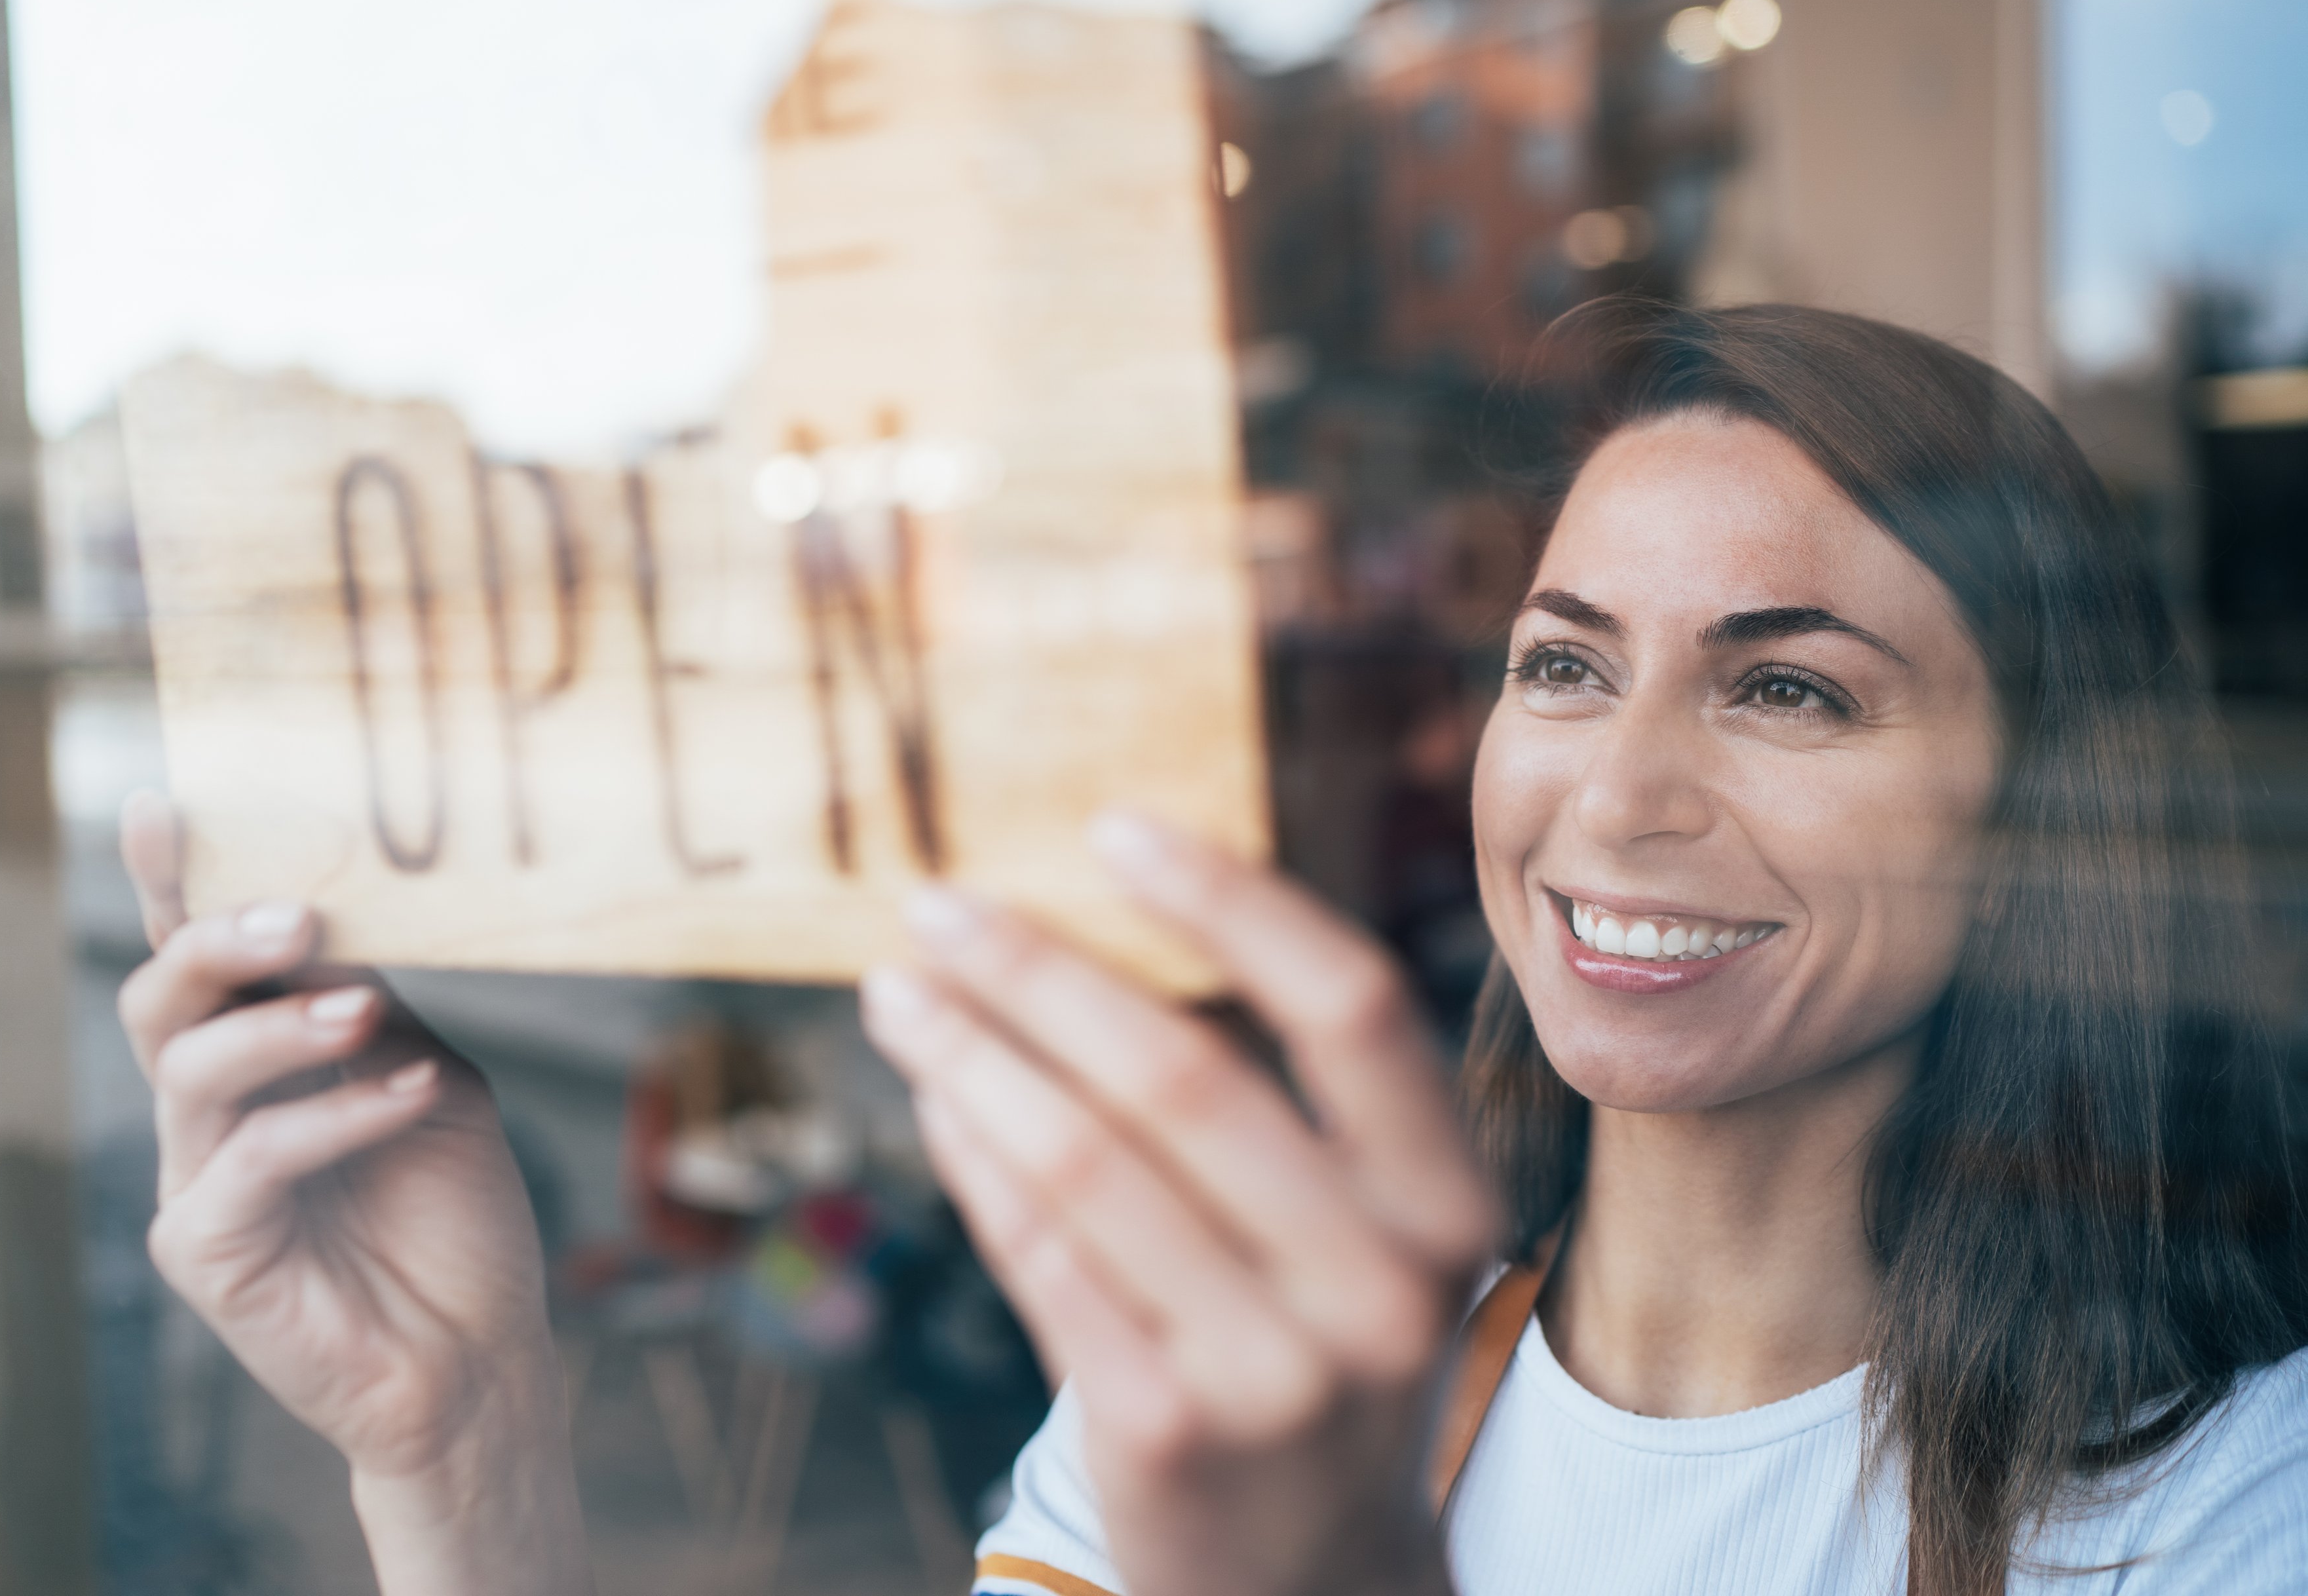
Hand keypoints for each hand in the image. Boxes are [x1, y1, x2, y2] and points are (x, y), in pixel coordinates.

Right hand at [114, 792, 589, 1595]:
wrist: (480, 1356)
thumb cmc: (455, 1217)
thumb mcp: (428, 1077)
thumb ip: (376, 1007)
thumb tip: (341, 917)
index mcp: (257, 1063)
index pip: (200, 962)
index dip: (175, 884)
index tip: (169, 802)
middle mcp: (207, 1116)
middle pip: (161, 1000)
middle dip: (217, 941)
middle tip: (299, 915)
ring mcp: (197, 1185)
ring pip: (191, 1071)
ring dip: (280, 1027)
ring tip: (362, 1011)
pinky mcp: (208, 1253)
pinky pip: (250, 1162)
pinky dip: (333, 1117)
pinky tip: (404, 1095)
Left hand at [860, 813, 1498, 1595]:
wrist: (1316, 1586)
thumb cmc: (1319, 1353)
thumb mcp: (1361, 1234)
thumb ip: (1282, 1105)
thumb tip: (1097, 927)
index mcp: (1447, 1204)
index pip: (1352, 1007)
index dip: (1231, 901)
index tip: (1113, 827)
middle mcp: (1381, 1287)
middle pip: (1185, 1075)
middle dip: (1038, 973)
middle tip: (938, 907)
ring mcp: (1273, 1371)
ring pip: (1083, 1163)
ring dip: (971, 1058)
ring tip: (899, 994)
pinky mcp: (1162, 1434)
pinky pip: (1037, 1258)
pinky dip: (973, 1162)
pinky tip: (936, 1102)